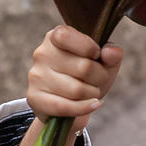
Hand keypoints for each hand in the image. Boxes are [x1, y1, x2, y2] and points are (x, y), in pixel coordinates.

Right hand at [12, 26, 123, 145]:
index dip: (92, 50)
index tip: (97, 57)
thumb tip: (111, 52)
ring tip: (92, 96)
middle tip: (97, 84)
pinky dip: (84, 109)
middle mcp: (41, 53)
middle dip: (99, 79)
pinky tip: (94, 106)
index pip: (72, 36)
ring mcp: (34, 76)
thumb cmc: (90, 79)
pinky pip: (63, 106)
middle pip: (83, 66)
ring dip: (93, 95)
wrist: (71, 108)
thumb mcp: (105, 65)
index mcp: (57, 36)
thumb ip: (111, 55)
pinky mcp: (34, 99)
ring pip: (76, 88)